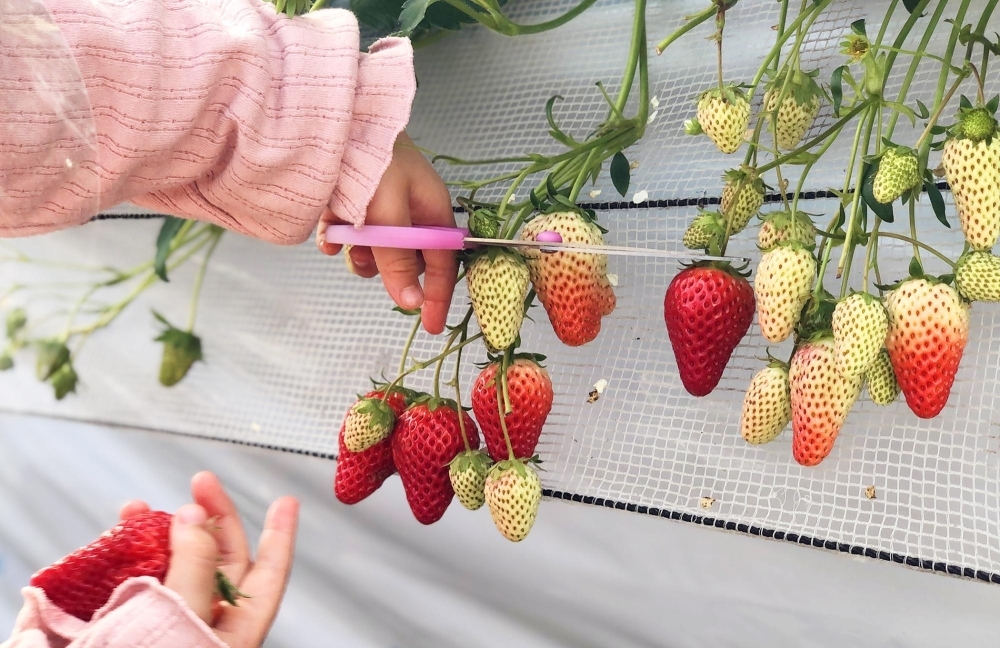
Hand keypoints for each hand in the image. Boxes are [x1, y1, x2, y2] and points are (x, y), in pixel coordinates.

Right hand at [119, 472, 298, 646]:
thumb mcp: (183, 618)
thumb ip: (193, 566)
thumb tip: (194, 517)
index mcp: (234, 632)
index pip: (268, 576)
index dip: (279, 537)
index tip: (286, 502)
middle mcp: (205, 627)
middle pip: (220, 561)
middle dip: (210, 519)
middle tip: (199, 482)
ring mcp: (168, 626)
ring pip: (174, 567)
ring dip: (158, 532)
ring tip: (138, 508)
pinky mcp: (129, 626)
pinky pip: (137, 582)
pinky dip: (128, 555)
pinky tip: (117, 537)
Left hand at [316, 131, 456, 334]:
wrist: (335, 119)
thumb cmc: (371, 159)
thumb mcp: (388, 214)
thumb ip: (397, 260)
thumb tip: (412, 302)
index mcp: (432, 211)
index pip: (443, 264)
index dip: (438, 296)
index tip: (430, 326)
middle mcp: (412, 211)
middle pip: (406, 261)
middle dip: (385, 267)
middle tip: (363, 258)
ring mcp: (384, 208)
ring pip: (376, 252)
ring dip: (358, 253)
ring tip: (341, 237)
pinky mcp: (356, 204)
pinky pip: (352, 236)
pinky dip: (339, 238)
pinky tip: (327, 230)